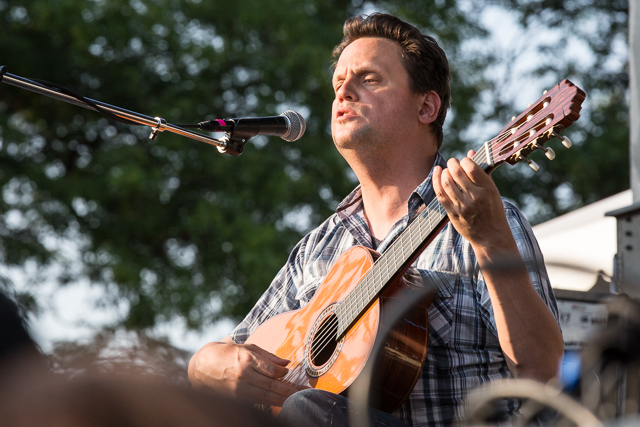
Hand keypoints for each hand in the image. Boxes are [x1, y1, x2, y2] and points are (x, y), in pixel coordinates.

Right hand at [188, 339, 303, 406]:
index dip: (283, 373)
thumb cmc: (228, 353)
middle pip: (271, 385)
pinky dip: (270, 403)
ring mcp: (239, 388)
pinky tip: (280, 402)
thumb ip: (268, 356)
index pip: (271, 369)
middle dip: (289, 389)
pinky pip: (257, 401)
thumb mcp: (247, 348)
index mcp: (247, 358)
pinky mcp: (237, 398)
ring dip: (282, 399)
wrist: (203, 366)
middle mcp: (243, 374)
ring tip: (296, 399)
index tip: (290, 374)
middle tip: (304, 391)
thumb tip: (286, 364)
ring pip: (265, 396)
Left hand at [432, 150, 510, 248]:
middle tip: (452, 162)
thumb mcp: (492, 191)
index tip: (464, 161)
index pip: (471, 168)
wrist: (491, 237)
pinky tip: (437, 173)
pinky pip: (440, 194)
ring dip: (444, 172)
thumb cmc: (493, 211)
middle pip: (457, 173)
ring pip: (447, 182)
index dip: (465, 160)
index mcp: (487, 189)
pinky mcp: (452, 213)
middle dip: (452, 163)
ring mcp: (462, 206)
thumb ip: (480, 172)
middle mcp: (474, 197)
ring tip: (446, 170)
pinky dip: (436, 181)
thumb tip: (470, 153)